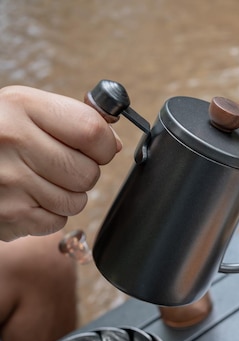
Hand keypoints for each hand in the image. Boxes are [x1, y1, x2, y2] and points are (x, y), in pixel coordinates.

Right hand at [0, 86, 122, 240]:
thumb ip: (73, 119)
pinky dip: (47, 214)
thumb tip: (113, 144)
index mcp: (21, 106)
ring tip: (39, 180)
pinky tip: (25, 197)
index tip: (97, 148)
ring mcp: (7, 181)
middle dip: (83, 172)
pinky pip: (56, 221)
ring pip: (76, 201)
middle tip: (59, 165)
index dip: (104, 145)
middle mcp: (11, 140)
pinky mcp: (6, 214)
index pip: (92, 131)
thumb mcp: (25, 109)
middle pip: (88, 172)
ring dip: (67, 195)